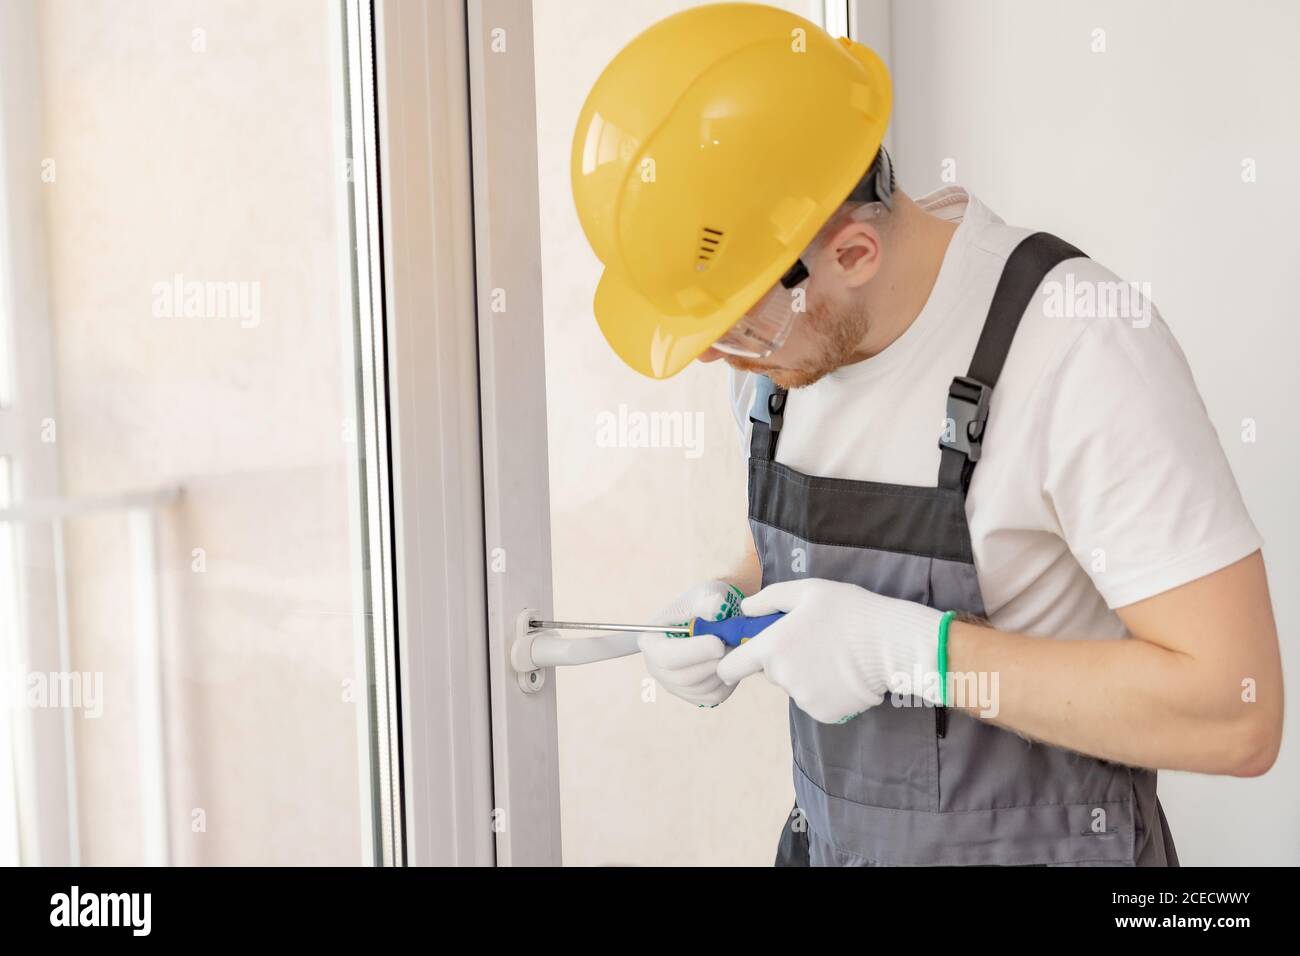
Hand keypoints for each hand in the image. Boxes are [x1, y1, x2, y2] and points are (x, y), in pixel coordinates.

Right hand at [637, 580, 743, 707]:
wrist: (713, 617)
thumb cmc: (703, 604)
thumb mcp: (703, 594)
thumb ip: (706, 601)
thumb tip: (713, 608)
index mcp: (650, 641)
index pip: (665, 656)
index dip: (694, 652)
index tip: (719, 643)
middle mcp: (656, 667)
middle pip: (684, 677)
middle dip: (714, 662)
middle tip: (734, 644)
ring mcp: (674, 685)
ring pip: (702, 688)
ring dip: (723, 668)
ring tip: (733, 646)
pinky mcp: (694, 695)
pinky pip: (714, 695)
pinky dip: (728, 678)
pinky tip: (729, 659)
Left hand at [715, 579, 943, 723]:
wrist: (891, 645)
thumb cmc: (849, 611)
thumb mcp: (807, 591)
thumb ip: (769, 599)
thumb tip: (744, 610)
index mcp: (771, 647)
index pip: (730, 667)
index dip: (732, 663)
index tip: (741, 658)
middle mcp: (781, 677)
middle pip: (771, 673)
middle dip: (784, 660)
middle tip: (813, 642)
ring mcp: (803, 699)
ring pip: (795, 687)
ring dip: (807, 676)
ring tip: (835, 656)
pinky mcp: (824, 714)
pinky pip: (815, 702)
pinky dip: (825, 691)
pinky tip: (844, 674)